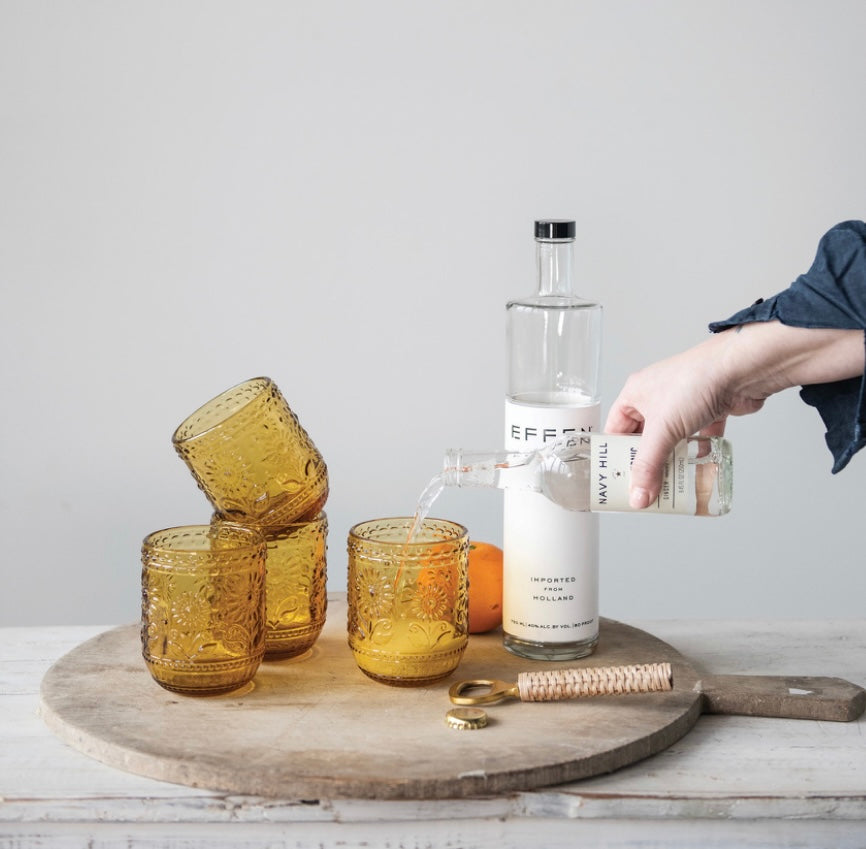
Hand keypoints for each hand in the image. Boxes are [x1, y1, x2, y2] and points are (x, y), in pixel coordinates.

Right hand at [605, 322, 864, 507]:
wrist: (742, 369)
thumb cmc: (695, 382)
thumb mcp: (662, 429)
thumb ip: (648, 466)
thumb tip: (638, 497)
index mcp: (635, 394)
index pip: (616, 431)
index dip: (616, 457)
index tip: (617, 481)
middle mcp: (657, 399)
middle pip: (644, 440)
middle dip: (646, 465)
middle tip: (644, 491)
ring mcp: (683, 405)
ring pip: (672, 442)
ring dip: (672, 462)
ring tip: (670, 487)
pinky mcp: (708, 411)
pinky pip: (697, 439)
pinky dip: (698, 454)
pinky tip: (698, 470)